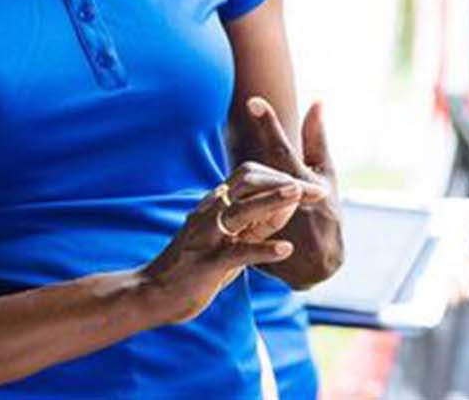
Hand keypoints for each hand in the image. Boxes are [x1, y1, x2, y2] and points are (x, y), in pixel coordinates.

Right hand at [138, 165, 326, 324]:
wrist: (154, 293)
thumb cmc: (195, 267)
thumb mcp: (230, 241)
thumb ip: (256, 225)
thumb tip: (288, 206)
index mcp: (215, 206)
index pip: (249, 175)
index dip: (280, 175)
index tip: (310, 182)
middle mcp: (210, 214)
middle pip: (246, 181)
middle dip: (282, 181)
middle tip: (314, 188)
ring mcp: (206, 237)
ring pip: (240, 210)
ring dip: (271, 201)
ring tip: (298, 195)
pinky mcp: (206, 263)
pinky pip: (236, 252)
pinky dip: (262, 249)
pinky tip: (285, 249)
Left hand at [239, 97, 342, 285]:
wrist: (324, 266)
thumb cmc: (328, 213)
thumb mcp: (326, 176)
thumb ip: (316, 140)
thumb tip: (317, 101)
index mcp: (304, 185)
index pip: (283, 151)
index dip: (271, 126)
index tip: (253, 101)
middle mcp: (292, 204)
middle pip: (260, 171)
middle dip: (261, 142)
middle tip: (252, 102)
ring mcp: (278, 227)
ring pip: (246, 201)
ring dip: (240, 188)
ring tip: (232, 173)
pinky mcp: (262, 246)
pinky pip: (243, 229)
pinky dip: (238, 219)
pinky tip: (231, 215)